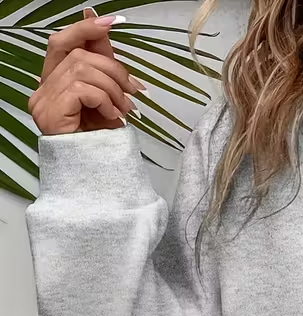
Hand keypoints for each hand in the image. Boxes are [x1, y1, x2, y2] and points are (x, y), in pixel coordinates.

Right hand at [28, 8, 142, 135]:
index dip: (85, 30)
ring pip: (82, 71)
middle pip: (78, 56)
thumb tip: (103, 22)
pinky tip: (111, 115)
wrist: (96, 177)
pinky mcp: (51, 113)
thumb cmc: (99, 141)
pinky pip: (82, 90)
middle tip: (133, 89)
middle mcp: (42, 90)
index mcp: (51, 83)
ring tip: (123, 108)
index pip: (62, 43)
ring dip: (112, 88)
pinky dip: (104, 99)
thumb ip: (102, 63)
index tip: (111, 22)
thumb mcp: (105, 96)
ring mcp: (43, 102)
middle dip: (112, 68)